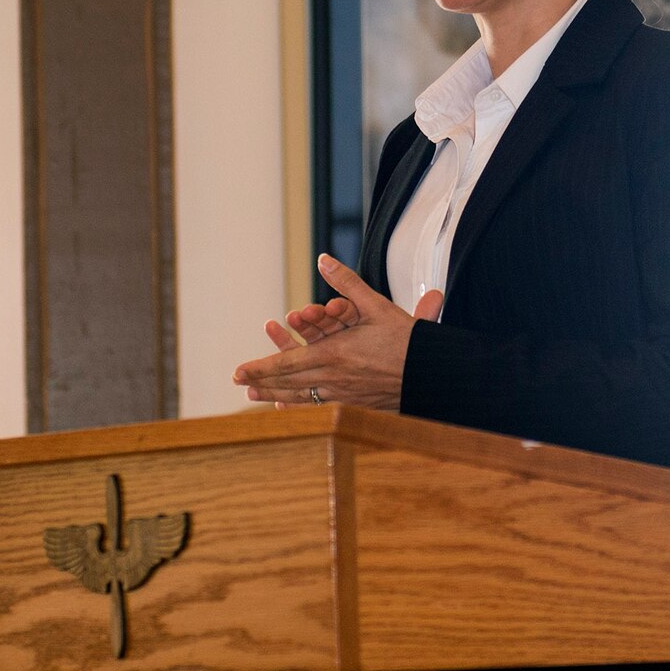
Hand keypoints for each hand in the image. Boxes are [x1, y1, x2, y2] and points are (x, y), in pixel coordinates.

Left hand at [234, 254, 442, 411]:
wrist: (431, 374)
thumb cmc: (405, 340)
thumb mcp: (375, 305)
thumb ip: (346, 282)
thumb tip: (324, 260)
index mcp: (334, 355)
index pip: (287, 363)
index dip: (260, 368)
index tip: (238, 372)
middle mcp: (334, 378)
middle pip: (288, 384)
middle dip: (261, 382)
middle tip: (239, 382)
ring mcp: (344, 395)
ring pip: (301, 399)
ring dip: (275, 396)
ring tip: (254, 396)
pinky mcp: (355, 405)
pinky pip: (321, 410)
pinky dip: (301, 410)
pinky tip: (291, 410)